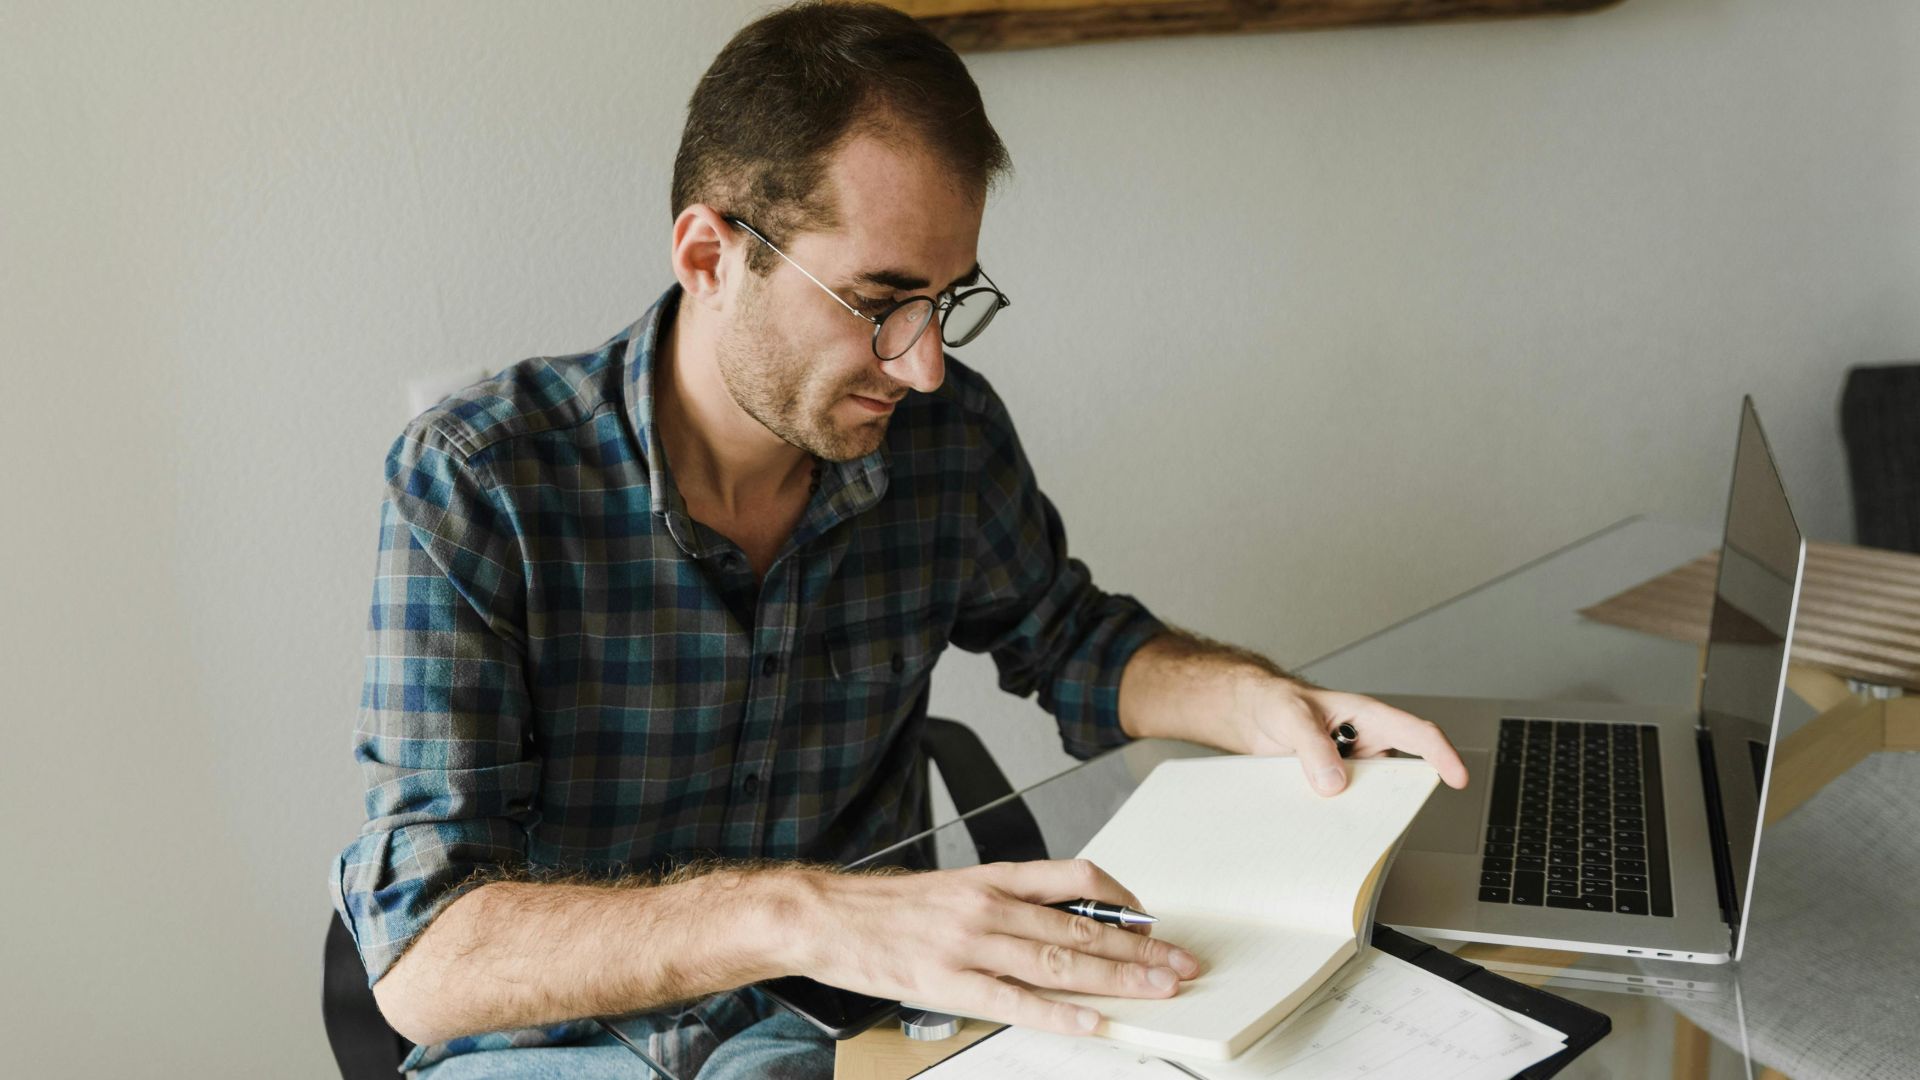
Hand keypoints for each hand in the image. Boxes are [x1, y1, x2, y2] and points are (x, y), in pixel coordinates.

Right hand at [789, 859, 1201, 1035]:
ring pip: (1060, 960)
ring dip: (1117, 977)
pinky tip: (1092, 1020)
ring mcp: (970, 944)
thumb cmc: (884, 909)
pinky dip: (1059, 1012)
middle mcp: (988, 906)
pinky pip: (1015, 1000)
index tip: (1150, 922)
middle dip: (1139, 948)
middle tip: (1179, 962)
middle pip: (1081, 925)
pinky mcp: (949, 982)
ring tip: (1156, 989)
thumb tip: (1056, 928)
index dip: (1121, 899)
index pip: (1075, 877)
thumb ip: (1004, 905)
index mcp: (991, 878)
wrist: (824, 916)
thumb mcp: (953, 890)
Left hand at [1223, 681, 1470, 795]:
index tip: (1456, 777)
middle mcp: (1366, 744)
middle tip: (1368, 813)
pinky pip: (1345, 806)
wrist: (1252, 715)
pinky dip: (1336, 815)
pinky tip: (1319, 821)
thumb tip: (1333, 783)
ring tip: (1335, 817)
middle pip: (1397, 776)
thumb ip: (1312, 746)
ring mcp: (1352, 768)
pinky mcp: (1333, 787)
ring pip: (1371, 796)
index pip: (1416, 734)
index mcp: (1368, 718)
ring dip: (1358, 809)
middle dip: (1392, 798)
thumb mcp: (1291, 716)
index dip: (1441, 755)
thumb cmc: (1277, 702)